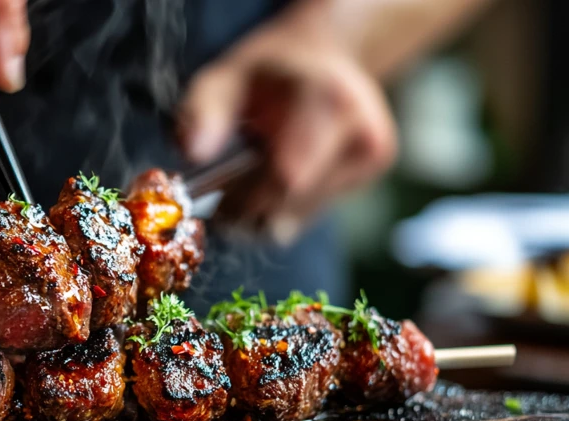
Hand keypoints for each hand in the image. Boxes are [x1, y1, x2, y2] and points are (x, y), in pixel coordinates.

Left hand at [177, 7, 395, 242]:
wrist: (322, 58)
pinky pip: (311, 211)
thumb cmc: (266, 73)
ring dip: (263, 212)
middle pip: (294, 200)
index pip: (288, 176)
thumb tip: (195, 151)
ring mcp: (373, 152)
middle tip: (220, 200)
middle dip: (249, 207)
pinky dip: (282, 208)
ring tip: (243, 183)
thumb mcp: (225, 78)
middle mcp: (363, 128)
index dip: (246, 197)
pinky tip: (272, 182)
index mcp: (330, 99)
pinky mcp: (371, 170)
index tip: (216, 199)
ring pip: (301, 214)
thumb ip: (204, 110)